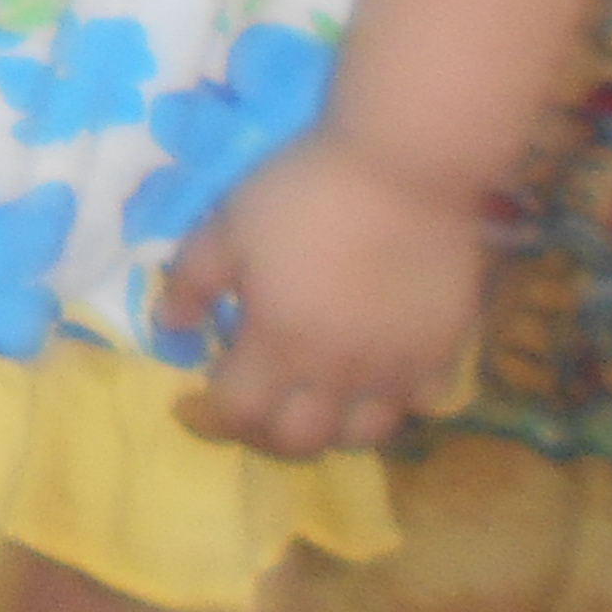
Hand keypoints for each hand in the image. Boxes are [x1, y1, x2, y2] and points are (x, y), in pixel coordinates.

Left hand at [161, 129, 484, 461]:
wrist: (403, 169)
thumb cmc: (304, 192)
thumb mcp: (228, 225)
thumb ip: (193, 281)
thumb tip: (169, 329)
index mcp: (278, 344)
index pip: (237, 412)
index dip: (207, 417)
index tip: (188, 403)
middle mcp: (337, 374)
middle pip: (298, 441)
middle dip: (263, 433)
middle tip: (252, 406)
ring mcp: (395, 370)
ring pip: (362, 436)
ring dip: (328, 429)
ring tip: (312, 402)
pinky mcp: (443, 353)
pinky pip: (418, 405)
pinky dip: (391, 405)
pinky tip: (376, 381)